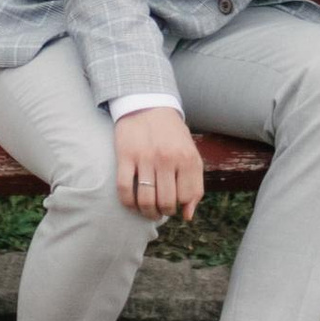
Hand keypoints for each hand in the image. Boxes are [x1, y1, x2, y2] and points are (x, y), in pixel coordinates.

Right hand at [114, 106, 205, 220]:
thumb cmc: (172, 134)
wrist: (148, 104)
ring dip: (147, 212)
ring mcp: (145, 157)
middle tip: (160, 210)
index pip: (187, 196)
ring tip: (149, 211)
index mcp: (186, 157)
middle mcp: (167, 158)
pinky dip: (128, 203)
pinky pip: (124, 190)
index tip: (175, 204)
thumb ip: (194, 184)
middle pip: (165, 202)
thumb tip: (188, 216)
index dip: (181, 206)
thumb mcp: (190, 154)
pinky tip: (133, 203)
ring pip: (145, 200)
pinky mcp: (125, 156)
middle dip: (163, 212)